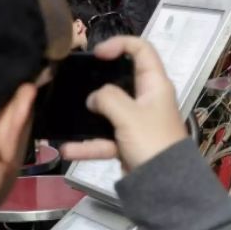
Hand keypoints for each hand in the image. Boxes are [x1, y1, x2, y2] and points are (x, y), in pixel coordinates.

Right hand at [61, 36, 187, 168]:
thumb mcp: (128, 114)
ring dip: (88, 117)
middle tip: (76, 82)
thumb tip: (94, 97)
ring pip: (109, 112)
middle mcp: (147, 99)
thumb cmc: (151, 141)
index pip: (142, 50)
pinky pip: (105, 139)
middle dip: (97, 81)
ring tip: (66, 116)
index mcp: (155, 84)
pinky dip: (88, 144)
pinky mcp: (129, 143)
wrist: (165, 185)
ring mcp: (137, 122)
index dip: (120, 44)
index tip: (97, 54)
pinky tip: (67, 148)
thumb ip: (107, 98)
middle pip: (121, 80)